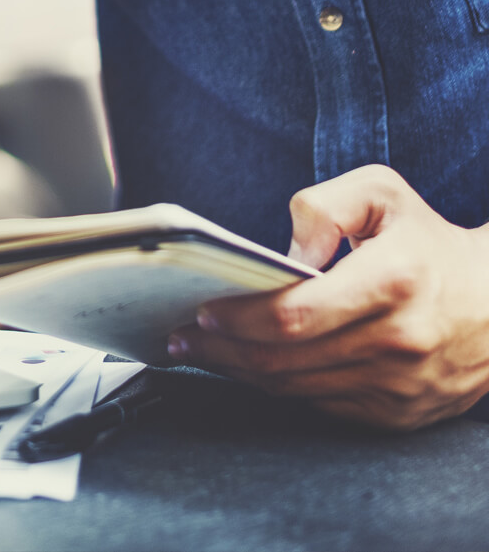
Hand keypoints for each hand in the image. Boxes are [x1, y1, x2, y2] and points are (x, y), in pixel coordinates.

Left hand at [167, 165, 488, 429]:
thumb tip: (284, 255)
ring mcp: (402, 385)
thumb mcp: (383, 194)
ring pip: (295, 387)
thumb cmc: (428, 243)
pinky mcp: (399, 414)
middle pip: (284, 359)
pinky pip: (320, 404)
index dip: (240, 318)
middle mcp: (401, 339)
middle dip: (220, 349)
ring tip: (203, 350)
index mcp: (395, 280)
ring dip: (239, 371)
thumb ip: (323, 207)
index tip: (203, 309)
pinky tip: (251, 367)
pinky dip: (278, 386)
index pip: (295, 315)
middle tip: (182, 336)